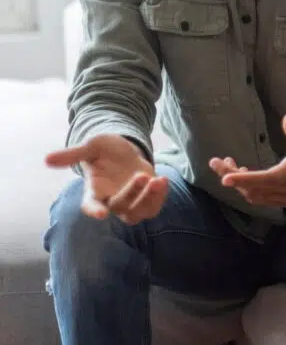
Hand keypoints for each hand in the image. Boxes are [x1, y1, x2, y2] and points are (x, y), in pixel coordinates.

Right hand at [45, 134, 167, 223]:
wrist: (124, 152)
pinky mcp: (145, 200)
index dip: (94, 210)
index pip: (91, 205)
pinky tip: (163, 180)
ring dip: (150, 200)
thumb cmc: (104, 151)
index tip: (101, 214)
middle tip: (142, 176)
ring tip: (159, 180)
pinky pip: (153, 208)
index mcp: (93, 191)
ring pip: (138, 213)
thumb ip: (72, 155)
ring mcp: (129, 203)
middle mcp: (110, 201)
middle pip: (120, 207)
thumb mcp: (91, 147)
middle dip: (132, 193)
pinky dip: (160, 197)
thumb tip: (47, 159)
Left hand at [210, 114, 285, 207]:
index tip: (224, 177)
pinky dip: (249, 188)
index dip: (244, 179)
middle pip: (254, 190)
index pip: (265, 179)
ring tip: (227, 165)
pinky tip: (243, 173)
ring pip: (255, 196)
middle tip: (217, 162)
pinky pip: (262, 198)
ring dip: (239, 183)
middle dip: (232, 177)